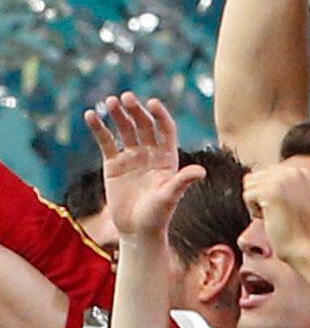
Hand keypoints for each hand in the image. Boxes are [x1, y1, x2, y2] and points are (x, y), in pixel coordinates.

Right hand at [84, 93, 202, 238]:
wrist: (137, 230)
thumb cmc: (158, 215)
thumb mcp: (170, 197)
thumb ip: (182, 182)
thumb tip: (201, 171)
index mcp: (168, 157)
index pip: (165, 129)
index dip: (160, 116)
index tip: (152, 103)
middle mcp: (151, 153)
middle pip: (144, 126)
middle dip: (136, 111)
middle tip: (126, 97)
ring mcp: (132, 157)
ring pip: (125, 131)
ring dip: (118, 115)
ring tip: (110, 101)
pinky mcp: (113, 165)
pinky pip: (106, 143)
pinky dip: (99, 129)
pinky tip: (90, 116)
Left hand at [242, 162, 309, 263]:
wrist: (302, 245)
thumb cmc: (295, 227)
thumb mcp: (293, 197)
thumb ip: (278, 182)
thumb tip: (251, 175)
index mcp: (302, 171)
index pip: (266, 172)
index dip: (268, 192)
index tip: (285, 206)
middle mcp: (294, 171)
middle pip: (256, 176)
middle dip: (260, 196)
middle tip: (278, 211)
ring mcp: (283, 180)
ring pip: (250, 185)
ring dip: (256, 203)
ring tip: (274, 214)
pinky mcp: (270, 191)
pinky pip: (247, 195)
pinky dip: (253, 210)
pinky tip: (269, 218)